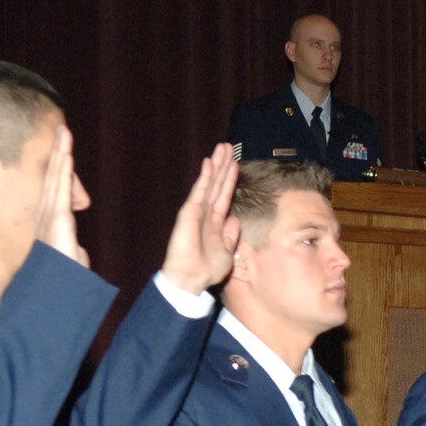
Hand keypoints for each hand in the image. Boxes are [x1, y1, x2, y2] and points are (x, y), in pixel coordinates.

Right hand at [35, 126, 87, 267]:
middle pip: (55, 174)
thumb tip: (78, 250)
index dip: (62, 165)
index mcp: (55, 217)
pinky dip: (63, 170)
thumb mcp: (73, 255)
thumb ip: (74, 248)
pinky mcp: (57, 218)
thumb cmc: (64, 275)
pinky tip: (67, 154)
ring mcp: (50, 213)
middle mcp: (48, 211)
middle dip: (59, 151)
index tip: (66, 148)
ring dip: (61, 153)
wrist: (59, 285)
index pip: (59, 185)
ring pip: (56, 176)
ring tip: (65, 132)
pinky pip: (60, 188)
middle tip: (63, 129)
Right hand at [161, 144, 239, 294]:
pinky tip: (209, 163)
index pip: (224, 195)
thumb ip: (230, 234)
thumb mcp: (227, 251)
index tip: (236, 163)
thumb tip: (235, 219)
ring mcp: (197, 211)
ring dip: (216, 165)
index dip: (230, 179)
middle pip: (217, 184)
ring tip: (222, 148)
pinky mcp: (189, 213)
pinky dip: (205, 178)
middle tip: (228, 146)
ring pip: (209, 183)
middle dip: (223, 165)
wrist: (191, 279)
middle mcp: (205, 213)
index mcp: (215, 221)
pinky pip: (199, 192)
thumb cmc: (206, 269)